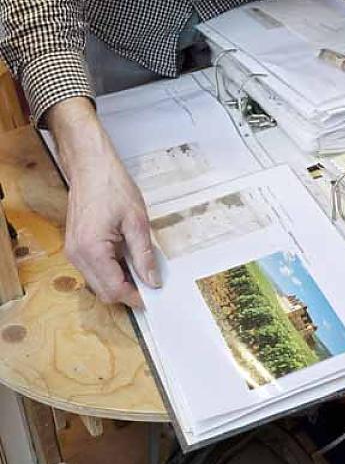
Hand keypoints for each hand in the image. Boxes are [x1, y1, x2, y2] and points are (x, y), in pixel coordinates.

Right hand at [46, 98, 159, 306]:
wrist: (91, 166)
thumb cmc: (112, 186)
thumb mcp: (136, 221)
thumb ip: (144, 254)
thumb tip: (152, 280)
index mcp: (91, 250)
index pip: (114, 289)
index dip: (136, 297)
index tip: (154, 296)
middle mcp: (77, 256)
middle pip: (103, 291)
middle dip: (128, 292)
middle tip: (151, 283)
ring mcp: (72, 252)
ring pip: (97, 282)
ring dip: (119, 281)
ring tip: (141, 267)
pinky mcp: (74, 246)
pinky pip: (93, 269)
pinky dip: (110, 270)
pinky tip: (126, 257)